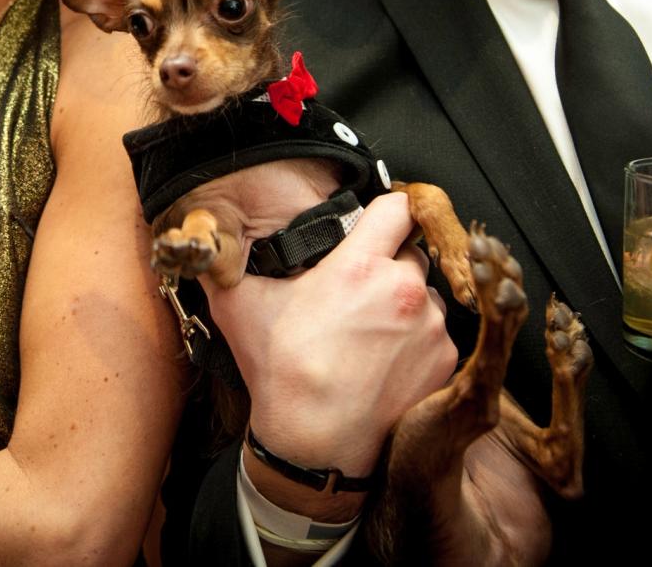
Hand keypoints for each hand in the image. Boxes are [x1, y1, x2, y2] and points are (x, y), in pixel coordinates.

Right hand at [203, 193, 457, 480]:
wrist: (314, 443)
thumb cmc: (279, 374)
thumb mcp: (239, 307)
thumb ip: (228, 265)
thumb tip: (208, 244)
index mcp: (360, 266)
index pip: (397, 208)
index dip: (384, 212)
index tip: (374, 225)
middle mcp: (404, 289)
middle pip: (410, 252)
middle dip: (388, 264)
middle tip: (359, 290)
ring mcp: (430, 326)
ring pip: (427, 293)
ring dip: (406, 302)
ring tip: (370, 331)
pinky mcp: (444, 359)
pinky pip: (437, 332)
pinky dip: (418, 339)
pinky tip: (385, 358)